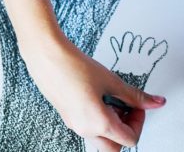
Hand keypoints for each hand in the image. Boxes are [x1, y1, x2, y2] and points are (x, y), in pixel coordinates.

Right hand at [22, 35, 166, 151]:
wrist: (46, 56)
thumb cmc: (72, 67)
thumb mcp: (111, 81)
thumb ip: (134, 96)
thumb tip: (153, 102)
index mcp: (98, 123)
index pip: (129, 139)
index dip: (139, 122)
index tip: (137, 105)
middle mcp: (84, 128)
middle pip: (114, 147)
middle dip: (126, 131)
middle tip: (128, 110)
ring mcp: (74, 123)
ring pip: (101, 138)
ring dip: (112, 126)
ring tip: (112, 101)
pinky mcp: (67, 116)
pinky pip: (88, 127)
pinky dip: (99, 119)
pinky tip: (98, 98)